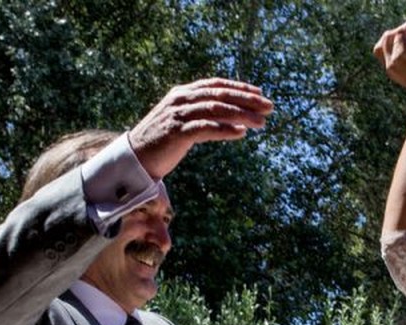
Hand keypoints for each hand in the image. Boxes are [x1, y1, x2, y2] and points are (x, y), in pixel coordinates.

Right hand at [128, 78, 273, 179]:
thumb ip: (205, 116)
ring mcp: (178, 115)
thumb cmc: (163, 141)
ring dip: (242, 115)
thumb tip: (237, 122)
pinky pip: (206, 128)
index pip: (216, 85)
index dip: (239, 87)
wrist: (136, 157)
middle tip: (269, 107)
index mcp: (183, 93)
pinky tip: (241, 133)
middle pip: (220, 95)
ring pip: (216, 110)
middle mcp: (181, 100)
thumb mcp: (184, 122)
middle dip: (247, 100)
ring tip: (261, 123)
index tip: (260, 94)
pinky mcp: (177, 133)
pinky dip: (225, 130)